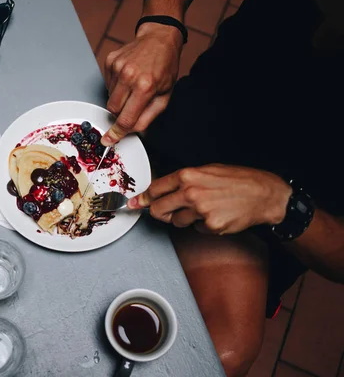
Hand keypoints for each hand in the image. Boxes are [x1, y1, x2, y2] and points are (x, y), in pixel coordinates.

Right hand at [101, 22, 182, 145]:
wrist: (159, 38)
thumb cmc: (165, 67)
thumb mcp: (165, 95)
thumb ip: (148, 117)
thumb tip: (133, 132)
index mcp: (145, 87)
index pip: (126, 118)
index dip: (117, 133)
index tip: (108, 140)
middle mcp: (129, 76)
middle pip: (113, 109)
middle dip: (120, 113)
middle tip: (132, 105)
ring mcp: (118, 67)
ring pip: (109, 97)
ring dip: (119, 99)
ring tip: (132, 87)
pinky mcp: (110, 62)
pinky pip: (107, 84)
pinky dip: (116, 86)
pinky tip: (127, 77)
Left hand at [127, 164, 292, 234]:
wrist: (265, 195)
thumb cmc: (239, 180)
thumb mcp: (209, 170)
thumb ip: (185, 179)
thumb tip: (163, 188)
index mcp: (188, 175)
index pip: (155, 188)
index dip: (144, 198)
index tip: (136, 203)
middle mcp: (191, 192)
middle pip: (158, 210)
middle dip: (159, 213)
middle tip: (167, 212)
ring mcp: (200, 210)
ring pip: (177, 222)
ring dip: (184, 219)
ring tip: (203, 209)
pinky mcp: (211, 226)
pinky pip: (196, 229)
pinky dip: (202, 225)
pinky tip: (215, 215)